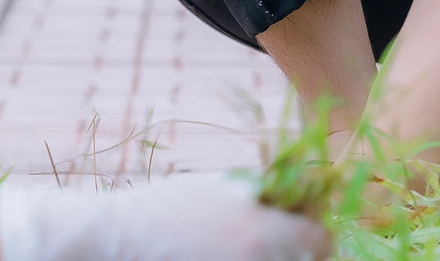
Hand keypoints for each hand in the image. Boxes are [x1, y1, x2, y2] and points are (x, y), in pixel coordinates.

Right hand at [0, 174, 329, 260]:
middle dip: (299, 254)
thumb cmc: (171, 204)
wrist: (120, 237)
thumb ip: (263, 193)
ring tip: (253, 250)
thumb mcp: (221, 187)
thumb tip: (302, 195)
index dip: (319, 235)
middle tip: (289, 245)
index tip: (311, 231)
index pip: (318, 240)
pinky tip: (234, 259)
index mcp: (259, 229)